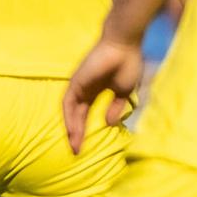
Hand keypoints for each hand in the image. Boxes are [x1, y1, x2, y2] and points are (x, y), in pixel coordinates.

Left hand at [61, 32, 143, 152]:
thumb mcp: (124, 91)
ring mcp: (79, 85)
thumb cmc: (127, 63)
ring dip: (71, 129)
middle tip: (76, 151)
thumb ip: (116, 107)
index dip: (86, 129)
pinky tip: (73, 131)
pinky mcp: (76, 81)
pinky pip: (69, 103)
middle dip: (76, 133)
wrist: (124, 45)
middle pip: (77, 116)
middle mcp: (85, 89)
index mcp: (97, 91)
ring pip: (71, 112)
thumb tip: (108, 123)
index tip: (86, 146)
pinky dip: (69, 118)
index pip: (87, 114)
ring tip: (74, 146)